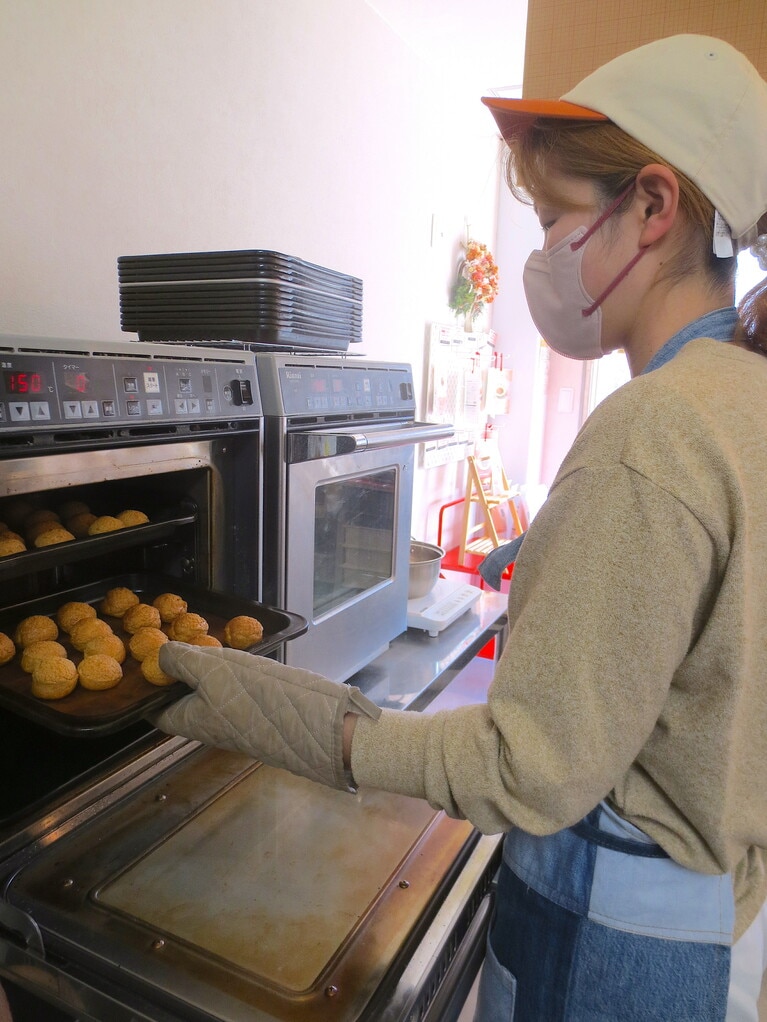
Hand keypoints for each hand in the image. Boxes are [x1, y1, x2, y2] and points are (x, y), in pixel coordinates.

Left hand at [148, 642, 380, 791]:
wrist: (307, 717)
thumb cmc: (250, 696)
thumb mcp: (208, 669)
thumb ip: (180, 660)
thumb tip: (160, 656)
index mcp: (185, 720)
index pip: (153, 709)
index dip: (147, 687)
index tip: (145, 661)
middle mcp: (204, 723)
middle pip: (179, 699)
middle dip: (176, 674)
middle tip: (175, 643)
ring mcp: (229, 718)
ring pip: (205, 693)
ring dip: (202, 671)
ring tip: (202, 644)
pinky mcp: (251, 711)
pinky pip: (228, 691)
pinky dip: (224, 674)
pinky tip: (231, 656)